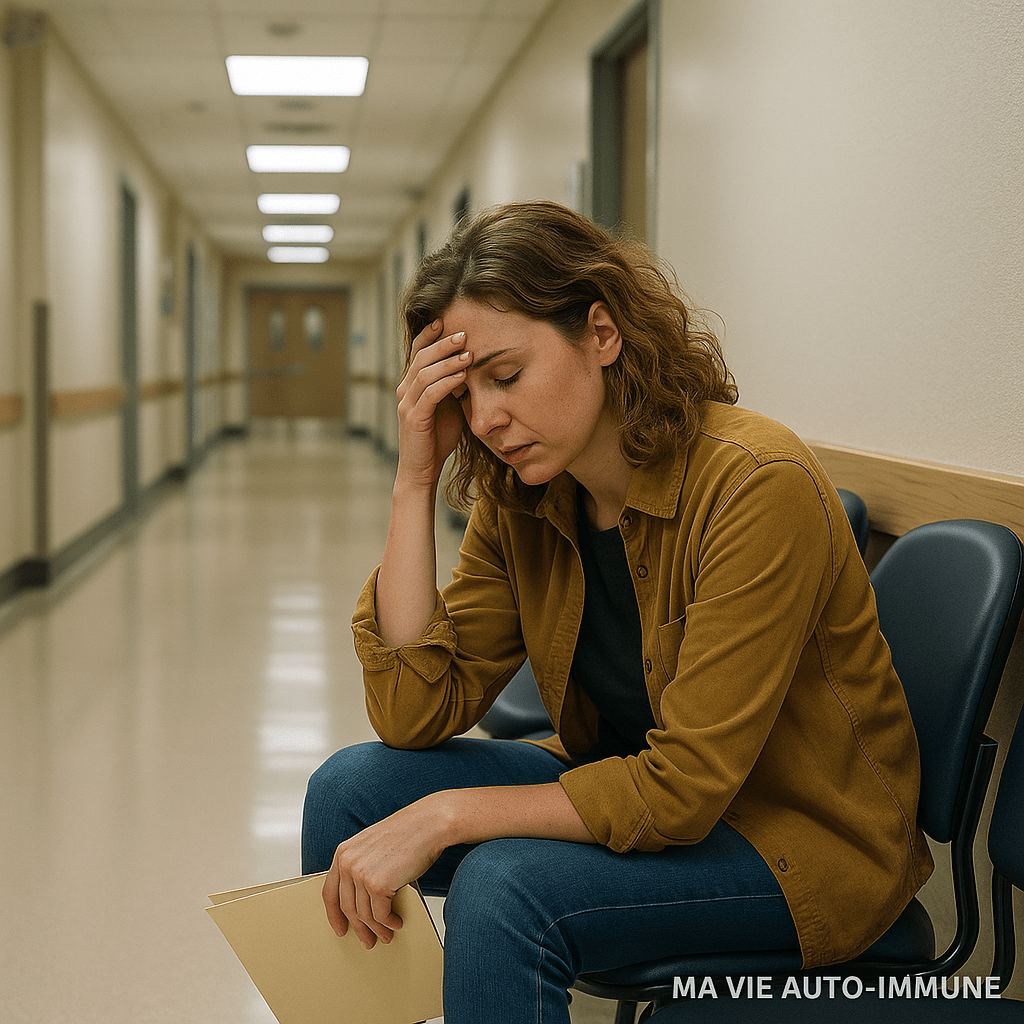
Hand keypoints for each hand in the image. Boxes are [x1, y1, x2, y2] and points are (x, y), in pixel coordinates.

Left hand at [321, 797, 449, 948]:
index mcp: (343, 853)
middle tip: (367, 941)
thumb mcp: (373, 845)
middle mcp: (347, 863)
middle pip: (347, 908)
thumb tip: (361, 898)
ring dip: (376, 929)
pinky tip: (396, 923)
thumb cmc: (407, 833)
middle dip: (358, 928)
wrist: (428, 823)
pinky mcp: (377, 885)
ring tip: (386, 935)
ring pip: (364, 915)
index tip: (340, 928)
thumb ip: (361, 865)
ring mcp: (361, 874)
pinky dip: (389, 923)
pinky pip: (381, 914)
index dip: (334, 915)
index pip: (330, 892)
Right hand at [394, 319, 471, 490]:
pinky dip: (447, 382)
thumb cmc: (437, 439)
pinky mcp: (413, 417)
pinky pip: (430, 394)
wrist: (421, 471)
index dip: (430, 334)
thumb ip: (455, 387)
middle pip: (421, 357)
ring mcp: (407, 403)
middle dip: (443, 343)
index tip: (449, 320)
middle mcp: (405, 390)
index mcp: (411, 384)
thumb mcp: (449, 407)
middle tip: (464, 332)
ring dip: (448, 361)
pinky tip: (463, 376)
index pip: (418, 352)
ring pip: (425, 372)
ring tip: (469, 353)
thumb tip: (475, 367)